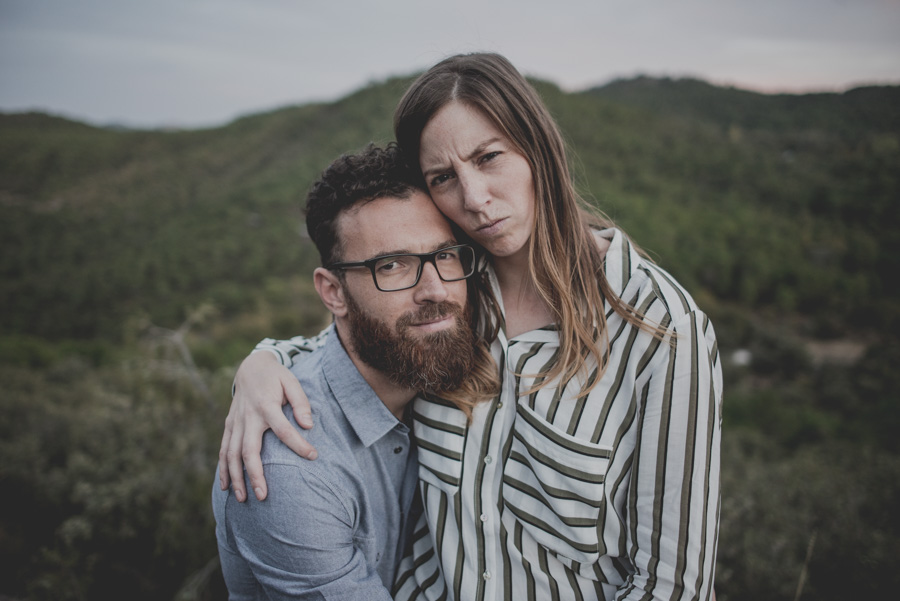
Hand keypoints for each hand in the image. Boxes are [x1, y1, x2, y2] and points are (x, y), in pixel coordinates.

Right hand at [218, 351, 316, 501]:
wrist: (250, 366)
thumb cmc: (276, 377)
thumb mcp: (292, 382)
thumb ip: (301, 403)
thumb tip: (308, 425)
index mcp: (267, 405)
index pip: (284, 430)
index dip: (298, 444)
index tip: (313, 456)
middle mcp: (248, 416)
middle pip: (249, 450)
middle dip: (255, 474)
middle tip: (263, 496)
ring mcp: (236, 422)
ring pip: (232, 454)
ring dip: (236, 477)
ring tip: (243, 499)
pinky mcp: (229, 425)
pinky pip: (223, 450)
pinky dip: (223, 469)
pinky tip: (225, 487)